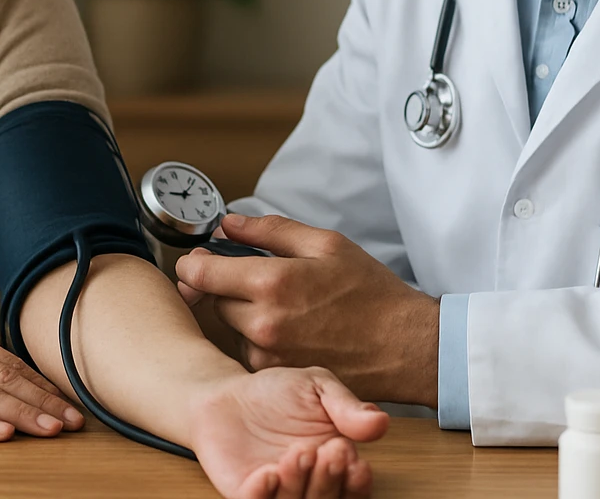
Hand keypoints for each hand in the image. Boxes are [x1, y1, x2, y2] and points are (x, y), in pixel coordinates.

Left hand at [176, 213, 438, 404]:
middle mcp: (262, 324)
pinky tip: (290, 328)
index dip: (194, 261)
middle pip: (211, 298)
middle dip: (223, 284)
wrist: (405, 348)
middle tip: (254, 275)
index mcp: (271, 283)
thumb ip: (270, 230)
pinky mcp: (276, 376)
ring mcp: (267, 355)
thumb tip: (230, 224)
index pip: (200, 272)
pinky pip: (248, 350)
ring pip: (229, 326)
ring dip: (241, 312)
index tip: (199, 257)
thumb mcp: (326, 244)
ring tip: (283, 304)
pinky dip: (259, 337)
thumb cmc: (372, 295)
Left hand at [188, 366, 388, 498]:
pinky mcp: (246, 494)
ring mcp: (277, 493)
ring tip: (297, 453)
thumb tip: (381, 421)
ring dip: (301, 485)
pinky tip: (268, 473)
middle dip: (330, 480)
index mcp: (333, 465)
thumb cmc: (275, 393)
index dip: (357, 482)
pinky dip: (263, 496)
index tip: (355, 461)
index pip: (354, 487)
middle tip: (328, 451)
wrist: (226, 396)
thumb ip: (346, 406)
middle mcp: (309, 485)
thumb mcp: (317, 387)